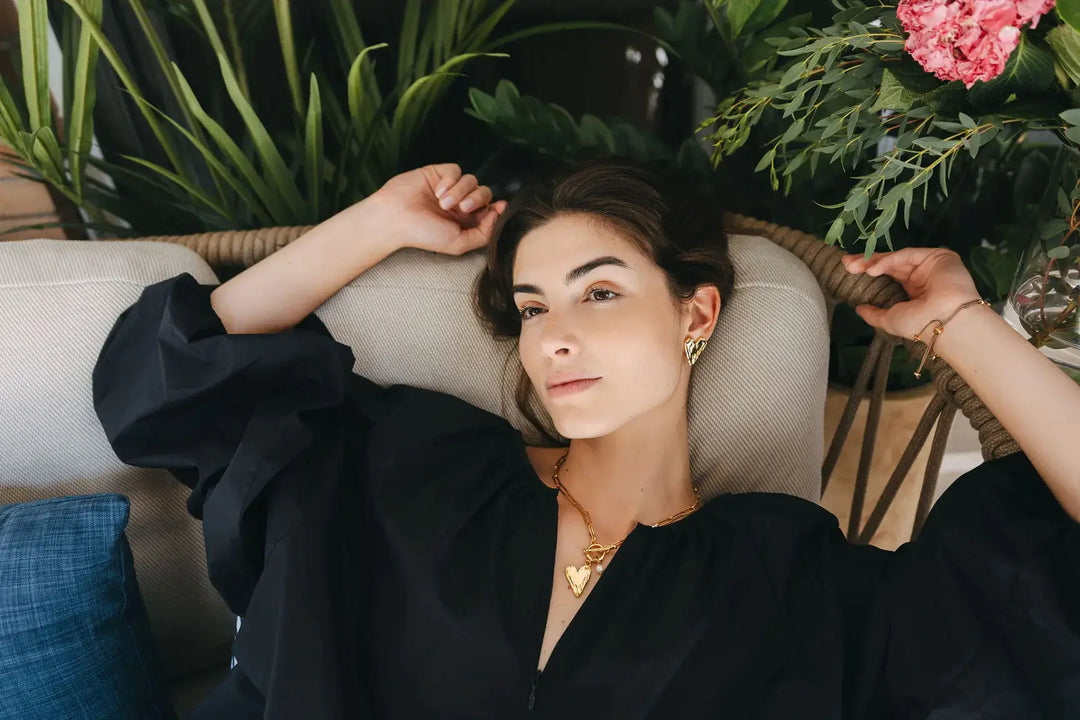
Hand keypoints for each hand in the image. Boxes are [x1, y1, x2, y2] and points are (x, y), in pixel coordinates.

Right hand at [366, 163, 506, 254]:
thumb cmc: (424, 234)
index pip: (490, 209)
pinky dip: (450, 181)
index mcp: (465, 220)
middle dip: (477, 199)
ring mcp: (449, 187)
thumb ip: (483, 233)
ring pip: (472, 180)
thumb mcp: (459, 243)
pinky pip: (456, 170)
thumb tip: (498, 214)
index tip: (501, 206)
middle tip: (462, 208)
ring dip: (461, 191)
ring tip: (443, 203)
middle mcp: (459, 203)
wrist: (396, 218)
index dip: (498, 207)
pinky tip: (437, 191)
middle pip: (484, 192)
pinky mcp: (438, 173)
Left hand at [841, 247, 982, 338]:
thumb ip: (874, 314)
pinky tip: (873, 269)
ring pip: (897, 258)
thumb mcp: (890, 320)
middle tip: (846, 263)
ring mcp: (929, 265)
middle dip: (866, 262)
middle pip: (889, 264)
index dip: (868, 270)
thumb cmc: (919, 325)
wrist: (945, 323)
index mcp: (913, 290)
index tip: (848, 270)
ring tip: (855, 268)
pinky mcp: (937, 256)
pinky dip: (888, 260)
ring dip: (874, 261)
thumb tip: (858, 309)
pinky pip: (907, 254)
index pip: (887, 275)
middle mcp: (921, 275)